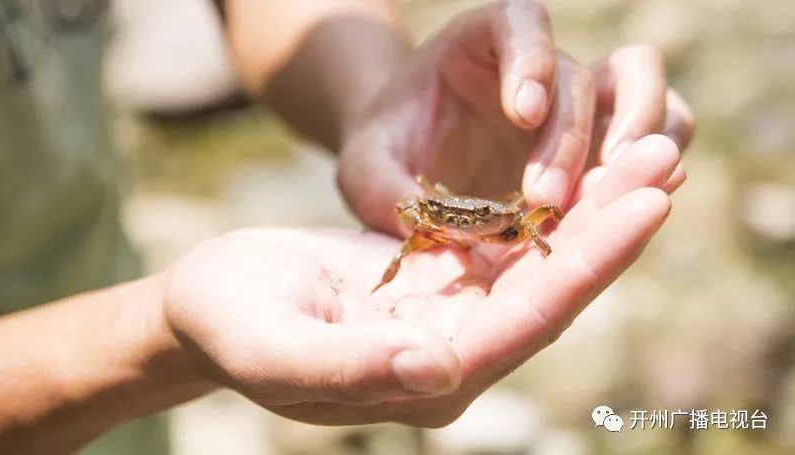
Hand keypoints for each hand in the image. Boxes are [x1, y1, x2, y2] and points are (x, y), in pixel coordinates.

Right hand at [163, 135, 679, 425]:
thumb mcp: (275, 347)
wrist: (211, 304)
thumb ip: (352, 366)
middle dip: (610, 228)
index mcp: (424, 380)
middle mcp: (453, 357)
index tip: (647, 203)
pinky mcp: (440, 285)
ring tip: (644, 154)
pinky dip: (550, 210)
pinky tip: (582, 170)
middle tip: (664, 159)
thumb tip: (443, 368)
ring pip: (537, 265)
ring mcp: (450, 321)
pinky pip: (509, 246)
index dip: (590, 264)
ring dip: (591, 213)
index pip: (526, 322)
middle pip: (550, 292)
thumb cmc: (230, 323)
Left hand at [337, 0, 693, 235]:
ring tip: (612, 193)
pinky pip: (660, 127)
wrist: (412, 156)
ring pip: (641, 85)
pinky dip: (657, 158)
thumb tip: (417, 225)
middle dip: (570, 140)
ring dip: (639, 136)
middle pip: (580, 77)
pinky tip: (633, 199)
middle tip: (545, 199)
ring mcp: (578, 99)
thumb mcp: (366, 165)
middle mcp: (540, 63)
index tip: (523, 112)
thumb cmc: (388, 147)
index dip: (531, 60)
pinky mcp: (604, 137)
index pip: (518, 23)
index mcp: (480, 41)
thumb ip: (381, 186)